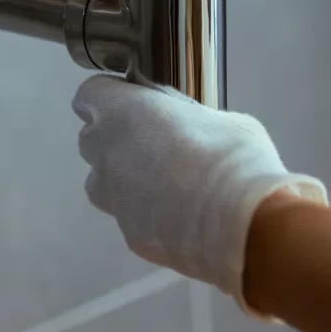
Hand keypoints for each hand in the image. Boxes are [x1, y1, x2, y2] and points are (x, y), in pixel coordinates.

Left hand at [72, 75, 325, 310]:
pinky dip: (150, 213)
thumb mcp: (221, 118)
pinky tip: (184, 215)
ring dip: (124, 178)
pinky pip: (131, 217)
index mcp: (121, 113)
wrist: (240, 226)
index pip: (90, 95)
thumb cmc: (232, 157)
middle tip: (154, 140)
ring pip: (104, 183)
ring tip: (168, 181)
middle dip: (114, 138)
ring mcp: (114, 199)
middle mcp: (106, 155)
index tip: (130, 100)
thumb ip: (193, 120)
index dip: (109, 97)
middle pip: (91, 140)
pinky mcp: (131, 236)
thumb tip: (198, 129)